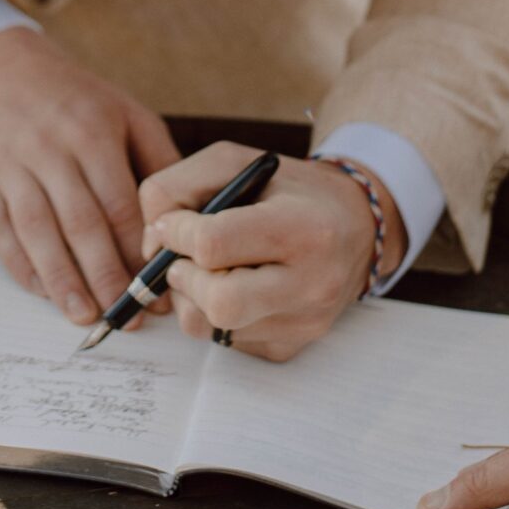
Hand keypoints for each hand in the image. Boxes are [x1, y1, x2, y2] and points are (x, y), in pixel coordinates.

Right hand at [0, 27, 177, 326]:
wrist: (3, 76)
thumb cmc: (79, 104)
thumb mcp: (128, 115)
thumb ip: (159, 162)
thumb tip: (187, 219)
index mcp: (91, 131)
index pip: (118, 202)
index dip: (138, 250)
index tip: (158, 286)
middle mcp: (47, 148)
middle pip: (80, 223)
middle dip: (105, 275)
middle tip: (127, 314)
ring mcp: (8, 167)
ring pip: (37, 232)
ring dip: (63, 280)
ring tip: (86, 316)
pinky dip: (22, 268)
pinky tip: (46, 293)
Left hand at [138, 141, 401, 362]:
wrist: (356, 226)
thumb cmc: (290, 190)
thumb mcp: (236, 162)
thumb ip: (177, 188)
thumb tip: (151, 243)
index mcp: (305, 229)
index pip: (213, 246)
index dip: (177, 234)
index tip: (176, 224)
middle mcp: (313, 283)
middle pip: (217, 304)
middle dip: (183, 277)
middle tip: (186, 256)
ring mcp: (304, 322)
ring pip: (211, 329)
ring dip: (191, 297)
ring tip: (208, 269)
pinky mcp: (291, 347)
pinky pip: (225, 342)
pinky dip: (214, 315)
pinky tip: (234, 285)